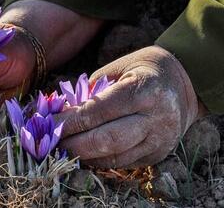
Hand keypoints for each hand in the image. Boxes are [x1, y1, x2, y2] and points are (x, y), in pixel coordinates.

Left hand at [56, 45, 201, 167]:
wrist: (185, 85)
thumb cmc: (144, 70)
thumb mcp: (118, 67)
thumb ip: (91, 90)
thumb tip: (61, 111)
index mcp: (143, 90)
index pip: (97, 111)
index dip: (69, 121)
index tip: (47, 123)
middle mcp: (154, 118)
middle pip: (105, 140)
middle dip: (72, 144)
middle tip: (50, 141)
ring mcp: (158, 140)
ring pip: (113, 158)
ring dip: (83, 156)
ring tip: (61, 149)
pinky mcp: (157, 155)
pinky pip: (122, 164)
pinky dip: (99, 160)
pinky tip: (83, 153)